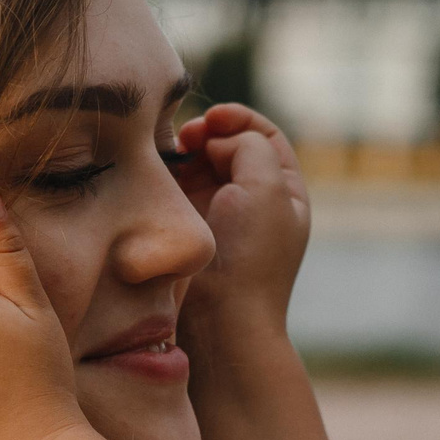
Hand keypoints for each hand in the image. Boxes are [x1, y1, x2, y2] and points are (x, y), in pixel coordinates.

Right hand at [174, 104, 310, 335]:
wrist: (220, 322)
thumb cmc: (251, 257)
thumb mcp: (267, 187)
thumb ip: (248, 145)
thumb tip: (215, 144)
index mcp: (284, 191)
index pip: (262, 135)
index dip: (238, 118)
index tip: (212, 120)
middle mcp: (253, 202)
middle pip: (227, 147)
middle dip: (206, 134)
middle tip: (184, 138)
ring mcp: (218, 218)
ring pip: (198, 167)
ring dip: (183, 154)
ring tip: (167, 154)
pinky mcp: (186, 233)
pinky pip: (175, 192)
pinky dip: (166, 178)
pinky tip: (155, 176)